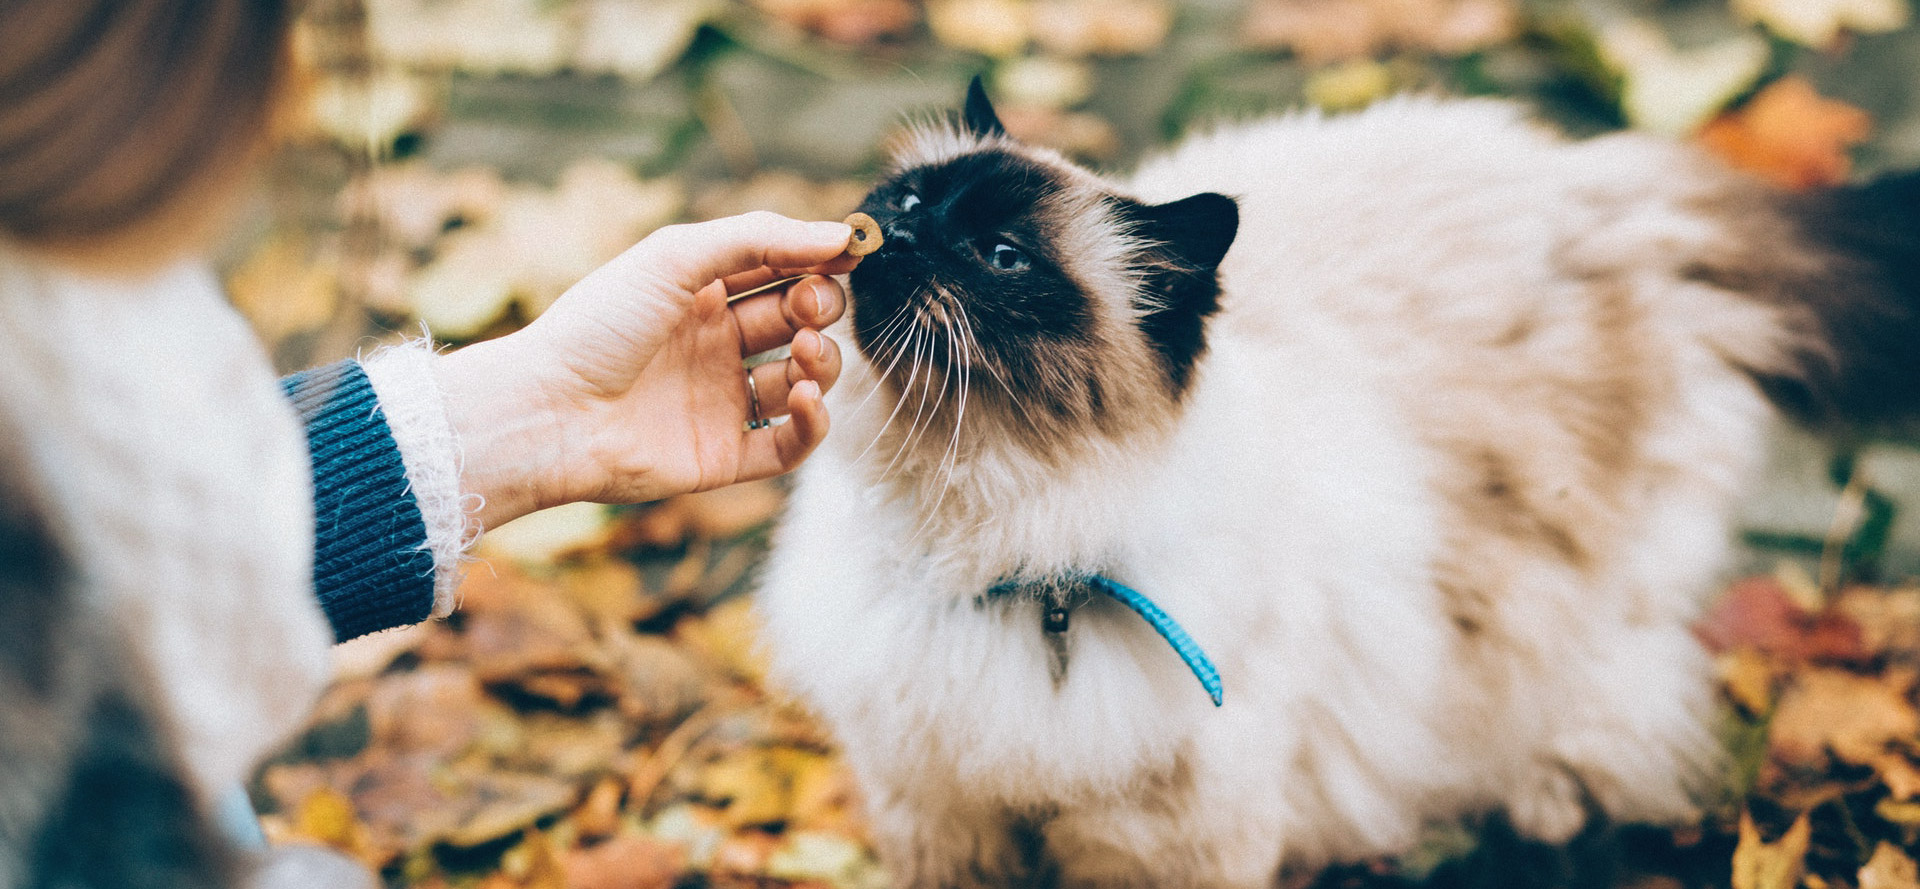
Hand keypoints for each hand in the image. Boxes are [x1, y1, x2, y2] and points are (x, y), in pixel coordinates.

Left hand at [433, 211, 856, 530]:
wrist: (548, 411)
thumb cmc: (598, 326)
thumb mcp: (676, 257)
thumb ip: (759, 238)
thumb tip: (840, 234)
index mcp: (699, 294)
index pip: (779, 270)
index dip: (817, 261)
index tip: (849, 253)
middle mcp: (714, 346)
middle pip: (798, 322)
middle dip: (819, 308)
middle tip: (807, 308)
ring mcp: (720, 402)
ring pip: (804, 380)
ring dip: (822, 361)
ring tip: (804, 352)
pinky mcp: (724, 456)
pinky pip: (791, 444)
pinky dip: (814, 422)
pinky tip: (806, 397)